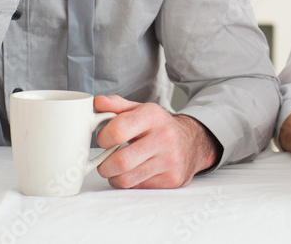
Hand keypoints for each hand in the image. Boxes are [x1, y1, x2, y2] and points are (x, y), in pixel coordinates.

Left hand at [93, 95, 219, 188]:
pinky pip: (138, 187)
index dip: (103, 138)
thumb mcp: (141, 110)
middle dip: (104, 165)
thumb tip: (97, 103)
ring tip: (116, 168)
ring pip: (126, 179)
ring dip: (114, 176)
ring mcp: (170, 160)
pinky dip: (129, 183)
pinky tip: (133, 173)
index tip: (103, 140)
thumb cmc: (159, 126)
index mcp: (153, 116)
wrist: (193, 141)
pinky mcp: (172, 179)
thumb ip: (117, 106)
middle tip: (104, 162)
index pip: (117, 130)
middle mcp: (164, 137)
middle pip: (120, 161)